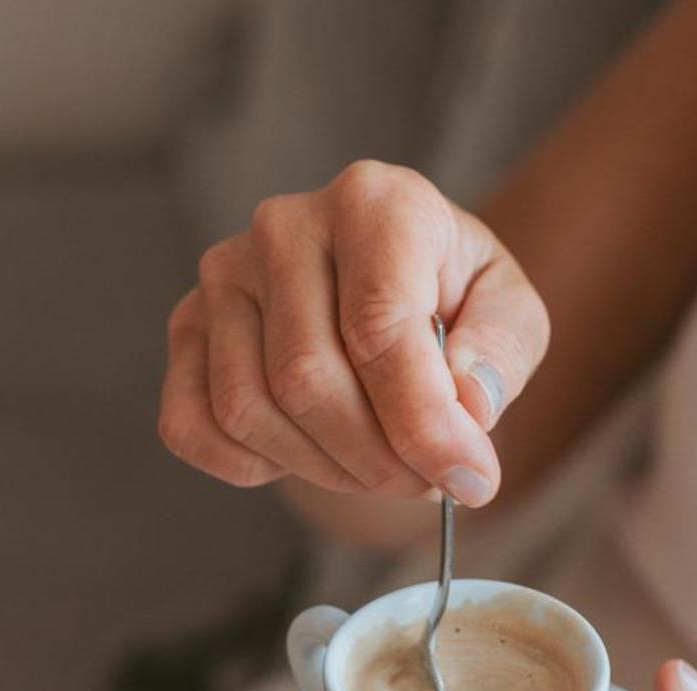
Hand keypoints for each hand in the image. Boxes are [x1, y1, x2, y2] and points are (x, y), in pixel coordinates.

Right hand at [158, 161, 549, 505]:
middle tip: (425, 481)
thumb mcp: (510, 311)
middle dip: (376, 459)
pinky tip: (307, 451)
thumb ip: (501, 352)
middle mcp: (284, 226)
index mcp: (374, 201)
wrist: (388, 291)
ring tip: (377, 465)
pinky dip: (251, 465)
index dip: (423, 423)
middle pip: (307, 379)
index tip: (469, 480)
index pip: (379, 328)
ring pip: (248, 410)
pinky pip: (193, 424)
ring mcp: (223, 276)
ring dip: (322, 469)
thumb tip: (464, 404)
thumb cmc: (452, 298)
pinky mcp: (185, 325)